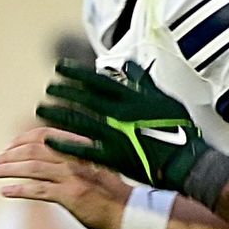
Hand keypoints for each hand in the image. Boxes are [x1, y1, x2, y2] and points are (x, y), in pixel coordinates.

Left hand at [0, 127, 129, 228]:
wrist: (129, 210)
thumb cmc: (113, 191)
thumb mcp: (97, 164)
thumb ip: (76, 157)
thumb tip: (52, 155)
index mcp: (81, 148)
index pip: (47, 135)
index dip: (24, 139)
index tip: (10, 146)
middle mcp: (76, 159)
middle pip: (34, 150)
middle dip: (9, 155)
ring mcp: (73, 176)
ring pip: (33, 168)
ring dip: (8, 169)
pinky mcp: (70, 195)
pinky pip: (39, 190)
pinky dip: (19, 190)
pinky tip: (6, 191)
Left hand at [37, 60, 208, 190]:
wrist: (185, 161)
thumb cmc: (179, 131)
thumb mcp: (165, 100)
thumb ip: (145, 83)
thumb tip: (133, 67)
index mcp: (134, 98)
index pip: (99, 81)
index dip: (77, 73)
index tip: (62, 68)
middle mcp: (122, 114)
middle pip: (85, 98)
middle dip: (64, 91)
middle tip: (49, 87)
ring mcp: (116, 134)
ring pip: (79, 121)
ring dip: (58, 114)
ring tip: (43, 109)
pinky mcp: (113, 156)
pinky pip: (83, 149)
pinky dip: (65, 144)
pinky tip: (51, 139)